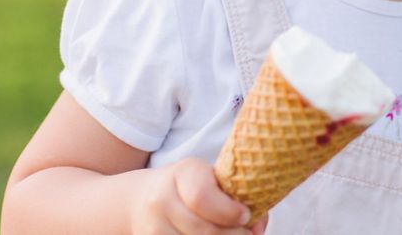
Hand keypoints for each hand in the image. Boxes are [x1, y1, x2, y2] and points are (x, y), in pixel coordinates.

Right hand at [129, 157, 266, 233]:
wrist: (142, 197)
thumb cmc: (190, 186)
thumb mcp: (211, 180)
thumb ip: (238, 197)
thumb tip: (258, 229)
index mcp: (183, 173)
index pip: (202, 197)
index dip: (227, 211)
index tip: (246, 216)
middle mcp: (162, 198)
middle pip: (202, 229)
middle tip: (247, 234)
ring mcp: (153, 224)